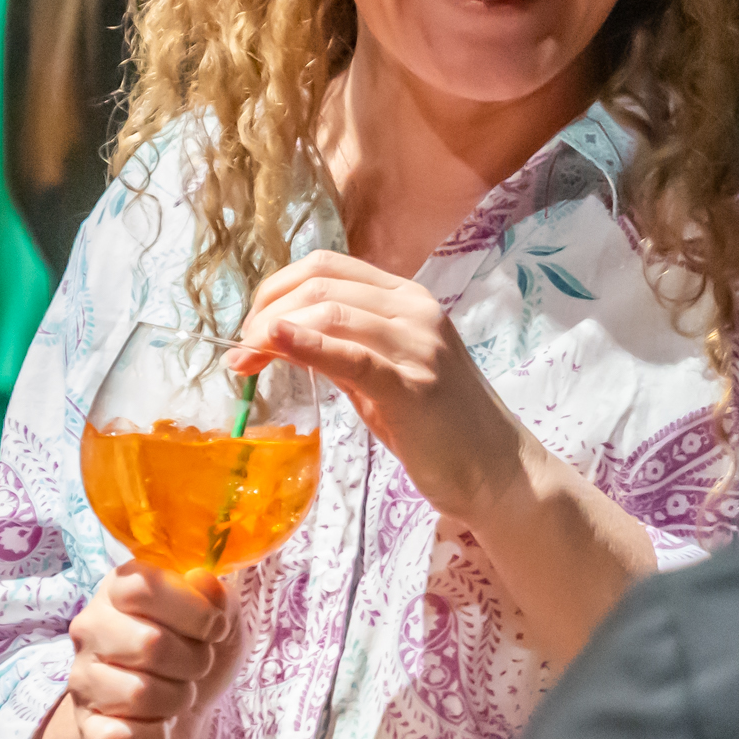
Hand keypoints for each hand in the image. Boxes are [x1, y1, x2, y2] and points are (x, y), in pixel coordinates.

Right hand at [54, 561, 233, 738]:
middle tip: (196, 667)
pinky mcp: (86, 726)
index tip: (215, 628)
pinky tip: (158, 727)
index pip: (144, 587)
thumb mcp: (221, 621)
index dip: (192, 610)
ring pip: (138, 693)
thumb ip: (218, 597)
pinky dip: (153, 737)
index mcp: (119, 590)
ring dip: (176, 699)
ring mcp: (83, 678)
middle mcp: (91, 628)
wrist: (181, 716)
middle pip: (149, 643)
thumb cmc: (194, 654)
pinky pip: (118, 737)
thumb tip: (202, 581)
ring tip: (176, 695)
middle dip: (193, 661)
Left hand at [238, 250, 535, 529]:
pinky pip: (353, 355)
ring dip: (274, 332)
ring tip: (246, 362)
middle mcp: (415, 311)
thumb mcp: (381, 375)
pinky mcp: (415, 388)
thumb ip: (337, 348)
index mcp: (407, 299)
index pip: (326, 265)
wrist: (497, 472)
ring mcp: (419, 346)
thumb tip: (275, 335)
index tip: (249, 326)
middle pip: (320, 283)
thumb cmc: (437, 426)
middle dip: (265, 310)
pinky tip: (277, 343)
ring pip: (331, 311)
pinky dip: (309, 344)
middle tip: (240, 351)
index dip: (274, 287)